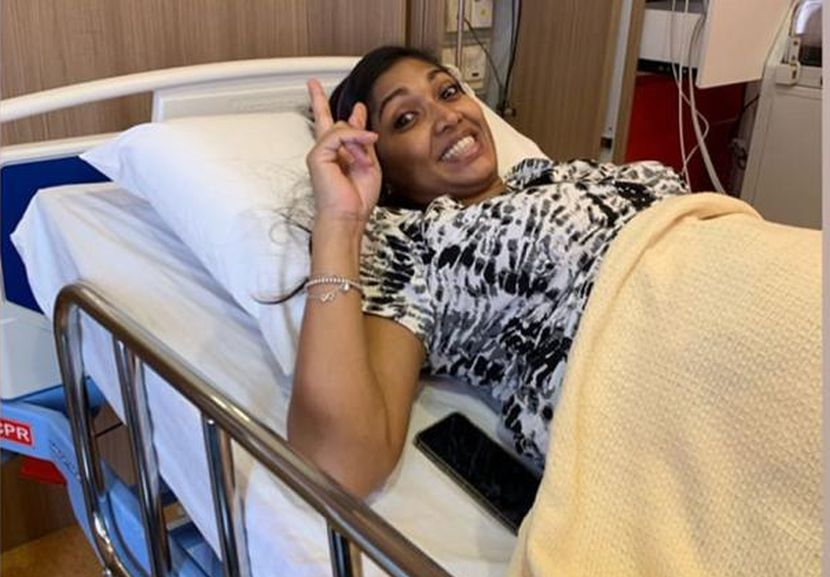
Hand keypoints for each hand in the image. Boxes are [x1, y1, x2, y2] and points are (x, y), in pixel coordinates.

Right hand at [306, 79, 381, 223]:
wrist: (349, 216)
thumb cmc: (358, 198)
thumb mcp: (369, 163)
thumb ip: (363, 139)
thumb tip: (357, 114)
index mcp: (337, 154)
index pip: (331, 125)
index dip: (326, 105)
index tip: (323, 91)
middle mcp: (326, 151)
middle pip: (330, 121)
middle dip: (336, 113)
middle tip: (314, 85)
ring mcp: (320, 153)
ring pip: (341, 127)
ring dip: (359, 142)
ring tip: (364, 161)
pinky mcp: (318, 155)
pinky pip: (338, 135)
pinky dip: (353, 140)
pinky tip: (362, 153)